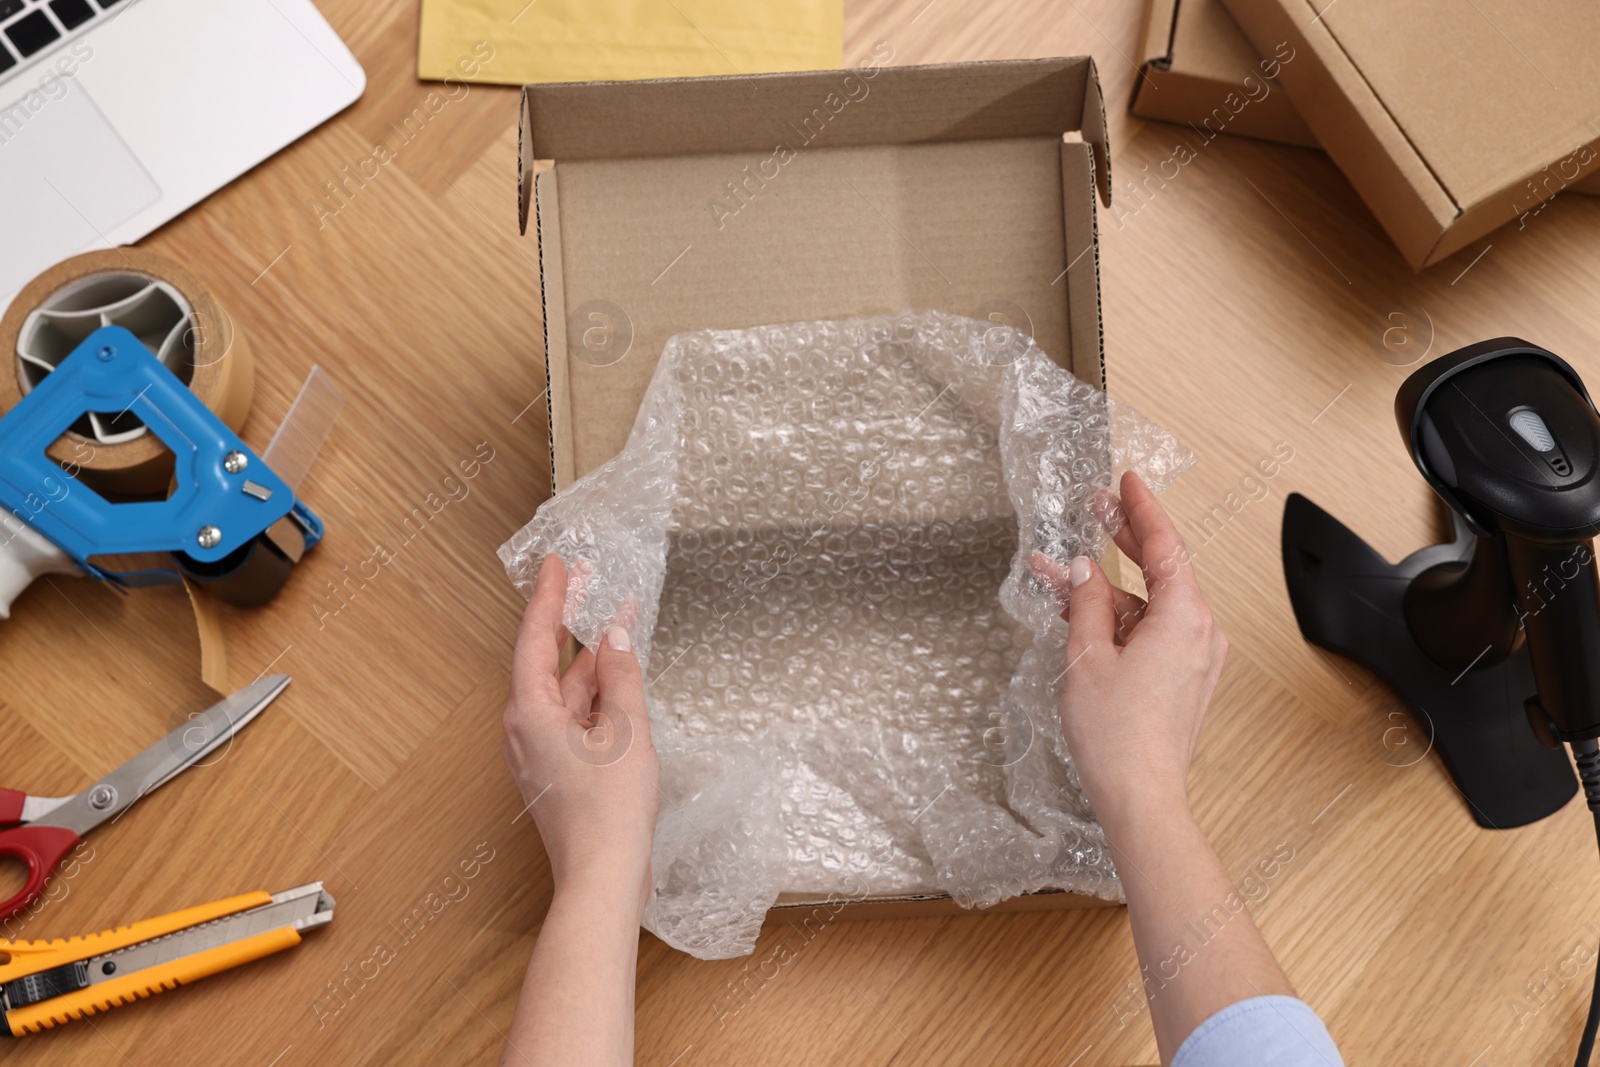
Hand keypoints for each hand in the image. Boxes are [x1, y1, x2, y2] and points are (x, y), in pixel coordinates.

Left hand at [503, 554, 658, 915]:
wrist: (603, 876)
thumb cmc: (609, 811)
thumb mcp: (626, 730)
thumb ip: (621, 677)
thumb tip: (616, 636)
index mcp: (530, 712)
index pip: (535, 637)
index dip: (548, 596)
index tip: (557, 563)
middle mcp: (525, 727)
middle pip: (547, 660)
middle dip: (571, 620)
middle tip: (589, 578)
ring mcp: (540, 750)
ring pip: (565, 689)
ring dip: (591, 657)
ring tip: (620, 620)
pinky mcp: (557, 769)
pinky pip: (573, 715)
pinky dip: (596, 691)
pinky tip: (620, 676)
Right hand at [1033, 471, 1227, 831]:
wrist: (1140, 796)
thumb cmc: (1118, 735)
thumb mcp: (1088, 656)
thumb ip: (1086, 603)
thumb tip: (1084, 570)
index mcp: (1185, 618)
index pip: (1165, 545)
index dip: (1142, 508)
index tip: (1127, 481)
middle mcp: (1199, 632)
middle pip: (1160, 568)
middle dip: (1122, 538)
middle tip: (1093, 507)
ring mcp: (1193, 656)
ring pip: (1146, 603)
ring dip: (1104, 587)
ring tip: (1055, 572)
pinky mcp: (1181, 676)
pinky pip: (1149, 630)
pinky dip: (1115, 618)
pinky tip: (1077, 610)